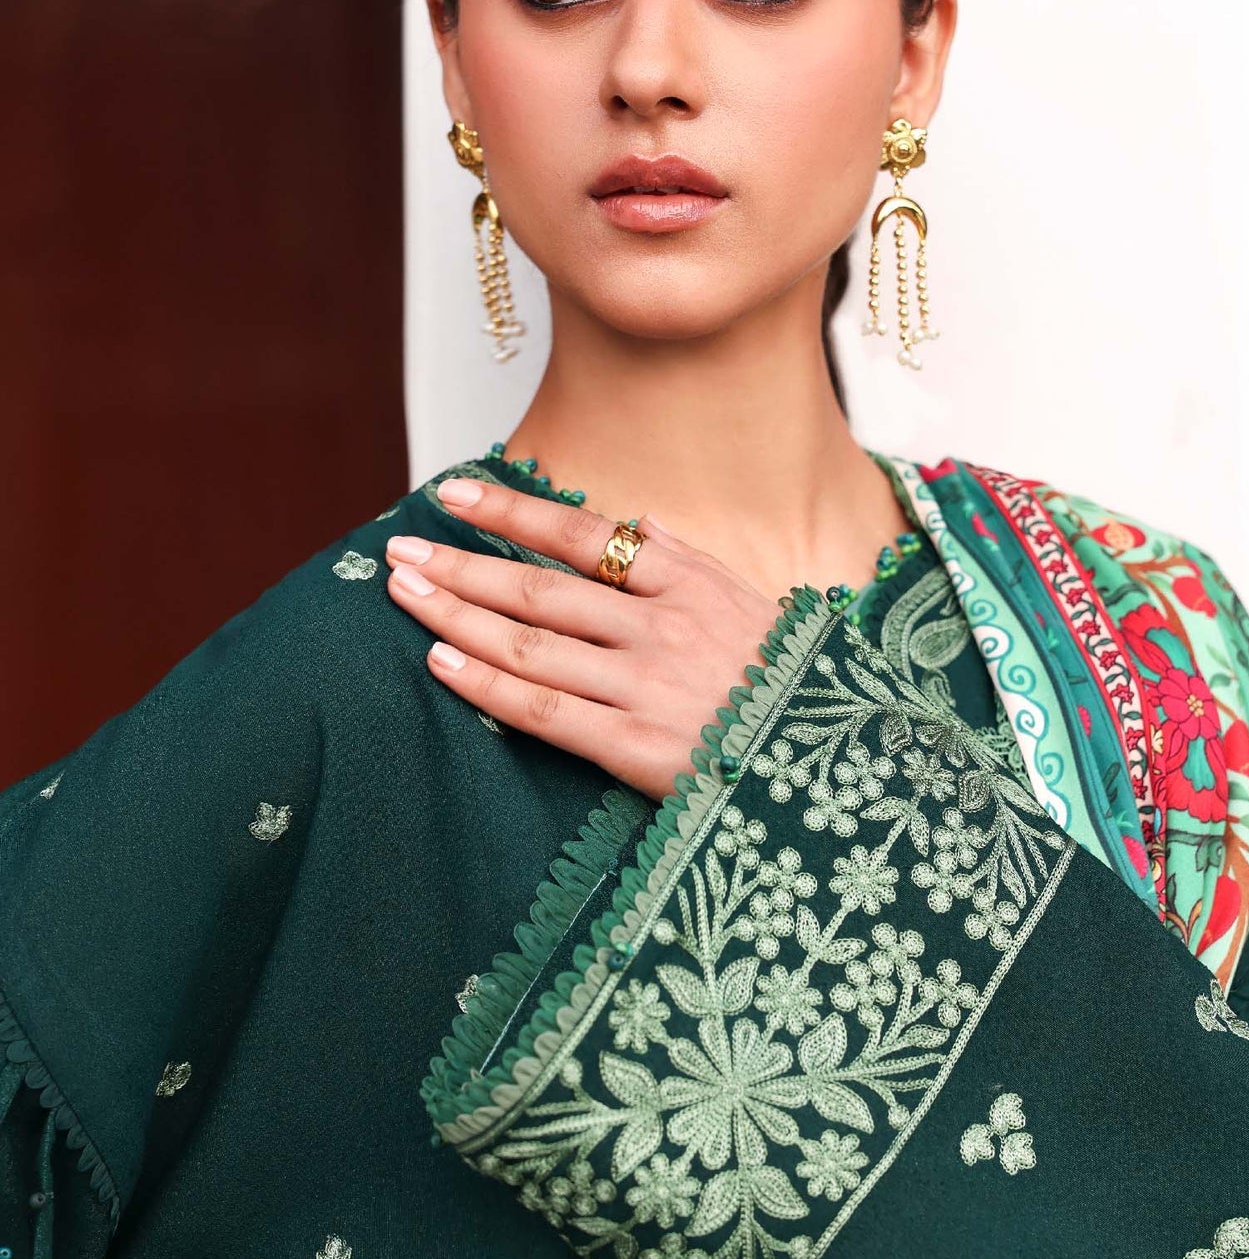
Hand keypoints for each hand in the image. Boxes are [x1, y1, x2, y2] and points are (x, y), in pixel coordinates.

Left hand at [383, 478, 785, 801]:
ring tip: (405, 595)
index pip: (583, 535)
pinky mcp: (637, 749)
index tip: (454, 494)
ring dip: (456, 617)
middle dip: (461, 566)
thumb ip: (687, 561)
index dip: (512, 511)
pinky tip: (440, 661)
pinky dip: (484, 685)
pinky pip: (543, 711)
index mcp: (691, 582)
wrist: (836, 765)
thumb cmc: (789, 681)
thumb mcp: (753, 601)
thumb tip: (636, 521)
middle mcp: (664, 628)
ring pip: (529, 646)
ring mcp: (648, 688)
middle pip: (539, 590)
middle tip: (401, 551)